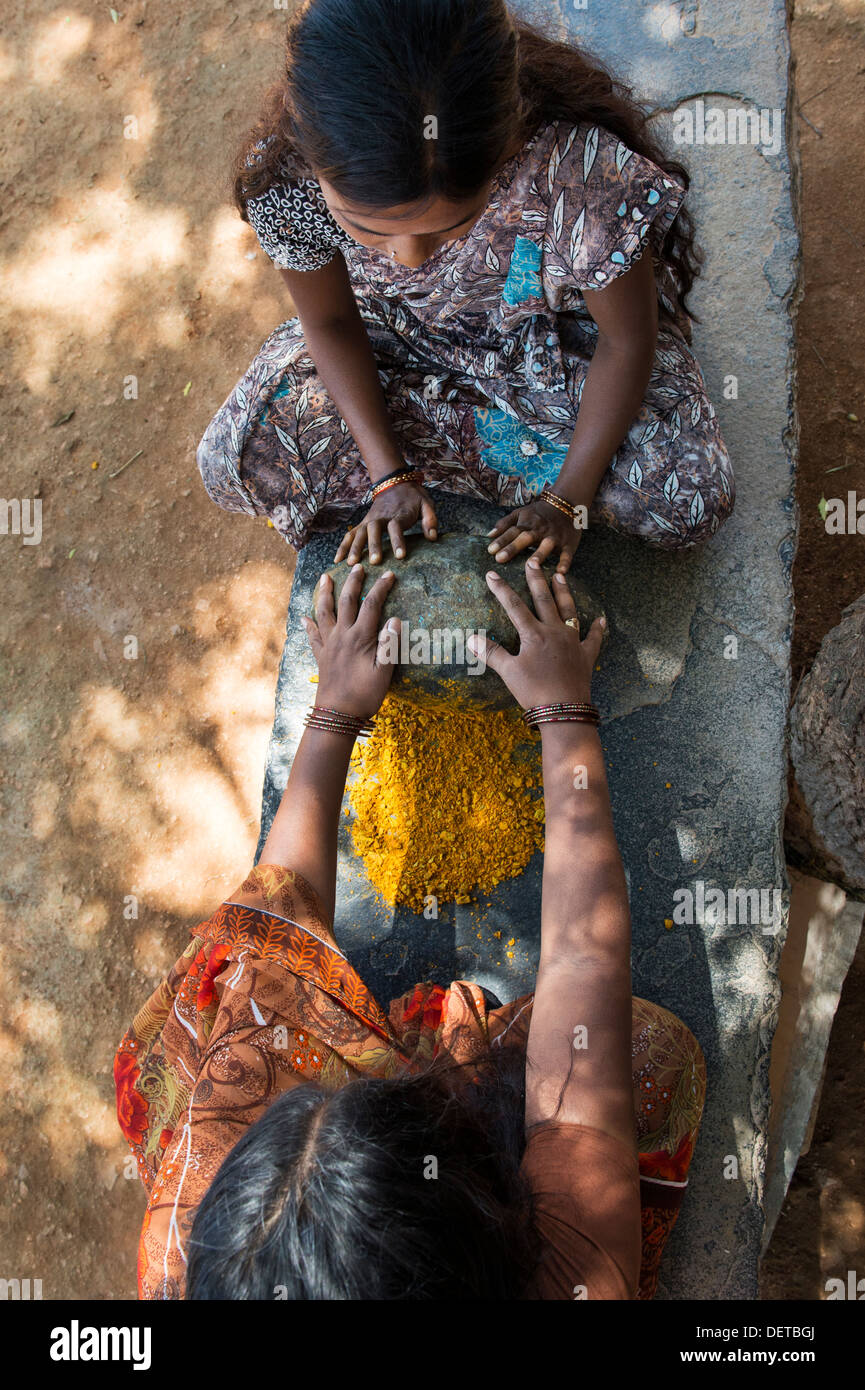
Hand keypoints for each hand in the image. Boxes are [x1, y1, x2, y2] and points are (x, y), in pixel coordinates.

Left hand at [302, 565, 400, 718]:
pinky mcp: (321, 656)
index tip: (389, 574)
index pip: (372, 605)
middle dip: (352, 582)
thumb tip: (395, 619)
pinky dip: (309, 624)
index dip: (381, 588)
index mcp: (360, 638)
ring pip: (325, 612)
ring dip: (325, 593)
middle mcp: (342, 636)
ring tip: (324, 577)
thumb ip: (389, 645)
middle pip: (346, 602)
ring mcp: (329, 645)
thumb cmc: (364, 696)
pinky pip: (313, 636)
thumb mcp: (384, 672)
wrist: (337, 715)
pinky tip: (304, 617)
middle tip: (356, 566)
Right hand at [334, 481, 436, 564]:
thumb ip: (430, 519)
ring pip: (359, 533)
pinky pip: (350, 534)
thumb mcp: (426, 504)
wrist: (395, 482)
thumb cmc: (413, 497)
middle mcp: (381, 517)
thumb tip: (433, 537)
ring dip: (354, 547)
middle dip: (373, 546)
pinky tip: (337, 560)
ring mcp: (369, 520)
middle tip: (374, 562)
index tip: (400, 556)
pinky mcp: (363, 523)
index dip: (398, 541)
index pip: (397, 527)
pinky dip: (343, 546)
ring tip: (351, 564)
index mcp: (398, 514)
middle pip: (374, 530)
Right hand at [467, 558, 604, 708]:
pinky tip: (601, 619)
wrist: (564, 711)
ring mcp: (573, 642)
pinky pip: (594, 638)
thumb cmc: (534, 691)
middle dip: (536, 580)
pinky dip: (598, 629)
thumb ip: (491, 652)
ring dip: (564, 593)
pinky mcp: (586, 656)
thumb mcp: (508, 672)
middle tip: (533, 561)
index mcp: (534, 634)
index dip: (501, 589)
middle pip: (544, 600)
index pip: (514, 606)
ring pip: (569, 610)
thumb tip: (470, 638)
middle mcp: (555, 632)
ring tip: (561, 575)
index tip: (491, 573)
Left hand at [487, 498, 582, 572]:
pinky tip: (560, 572)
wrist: (566, 505)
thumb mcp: (520, 513)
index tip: (490, 551)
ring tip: (531, 565)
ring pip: (546, 545)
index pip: (512, 531)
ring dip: (539, 554)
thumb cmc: (538, 513)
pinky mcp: (568, 544)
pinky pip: (567, 554)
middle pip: (525, 538)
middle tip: (500, 558)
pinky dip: (565, 562)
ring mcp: (555, 537)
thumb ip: (504, 524)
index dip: (501, 540)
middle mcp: (540, 530)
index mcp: (527, 523)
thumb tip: (488, 536)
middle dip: (513, 547)